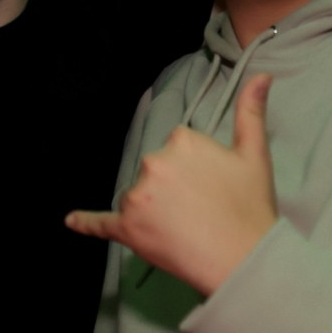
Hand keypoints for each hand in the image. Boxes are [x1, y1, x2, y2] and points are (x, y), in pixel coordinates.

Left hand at [67, 74, 276, 296]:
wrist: (245, 258)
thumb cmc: (250, 207)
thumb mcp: (255, 154)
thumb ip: (251, 111)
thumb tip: (261, 74)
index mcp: (181, 140)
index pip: (177, 149)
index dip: (195, 171)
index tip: (211, 188)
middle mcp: (153, 162)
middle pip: (155, 172)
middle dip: (172, 189)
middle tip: (201, 211)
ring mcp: (137, 196)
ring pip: (137, 197)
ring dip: (152, 210)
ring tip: (184, 229)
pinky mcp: (127, 229)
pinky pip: (102, 223)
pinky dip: (86, 222)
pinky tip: (70, 220)